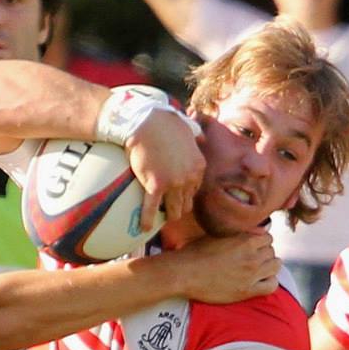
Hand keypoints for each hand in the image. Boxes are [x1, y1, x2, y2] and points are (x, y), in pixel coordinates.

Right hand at [127, 109, 203, 228]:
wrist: (148, 122)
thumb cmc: (166, 122)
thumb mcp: (190, 128)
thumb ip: (198, 136)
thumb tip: (203, 137)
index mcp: (198, 166)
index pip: (195, 190)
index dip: (185, 194)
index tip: (176, 196)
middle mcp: (189, 178)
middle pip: (187, 203)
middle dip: (178, 208)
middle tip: (168, 210)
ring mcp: (173, 183)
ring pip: (174, 211)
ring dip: (167, 216)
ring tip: (159, 219)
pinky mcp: (155, 185)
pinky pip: (151, 209)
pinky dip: (147, 220)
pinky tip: (144, 227)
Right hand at [167, 231, 280, 303]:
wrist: (185, 273)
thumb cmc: (196, 253)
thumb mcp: (218, 235)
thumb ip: (239, 233)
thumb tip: (258, 231)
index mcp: (245, 241)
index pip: (268, 238)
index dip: (261, 242)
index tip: (255, 247)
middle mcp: (251, 256)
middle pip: (272, 252)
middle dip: (264, 254)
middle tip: (253, 259)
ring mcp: (250, 274)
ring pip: (275, 266)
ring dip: (269, 266)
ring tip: (258, 269)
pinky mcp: (246, 291)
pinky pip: (271, 286)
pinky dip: (270, 282)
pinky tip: (261, 281)